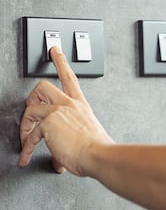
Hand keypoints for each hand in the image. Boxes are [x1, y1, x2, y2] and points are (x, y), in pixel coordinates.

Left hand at [18, 47, 113, 175]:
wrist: (98, 154)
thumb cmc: (97, 147)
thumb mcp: (85, 138)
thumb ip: (67, 143)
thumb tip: (58, 158)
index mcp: (80, 106)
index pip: (70, 78)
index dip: (61, 62)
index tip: (55, 51)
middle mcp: (69, 105)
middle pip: (43, 87)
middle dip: (32, 98)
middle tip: (31, 110)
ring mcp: (58, 112)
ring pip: (31, 108)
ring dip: (24, 126)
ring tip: (26, 141)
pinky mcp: (48, 123)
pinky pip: (29, 135)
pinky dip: (26, 149)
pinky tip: (26, 157)